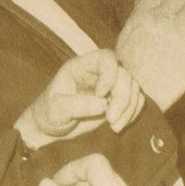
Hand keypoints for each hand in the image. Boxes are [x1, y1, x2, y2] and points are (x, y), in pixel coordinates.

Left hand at [14, 51, 143, 149]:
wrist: (51, 127)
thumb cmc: (49, 114)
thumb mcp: (56, 111)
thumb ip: (77, 106)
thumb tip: (103, 104)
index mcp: (81, 67)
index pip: (106, 58)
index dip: (110, 74)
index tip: (101, 96)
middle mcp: (98, 73)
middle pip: (124, 74)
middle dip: (122, 98)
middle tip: (111, 120)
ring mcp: (109, 86)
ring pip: (133, 86)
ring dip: (129, 108)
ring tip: (115, 127)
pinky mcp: (116, 100)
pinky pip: (135, 99)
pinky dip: (132, 112)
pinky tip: (119, 126)